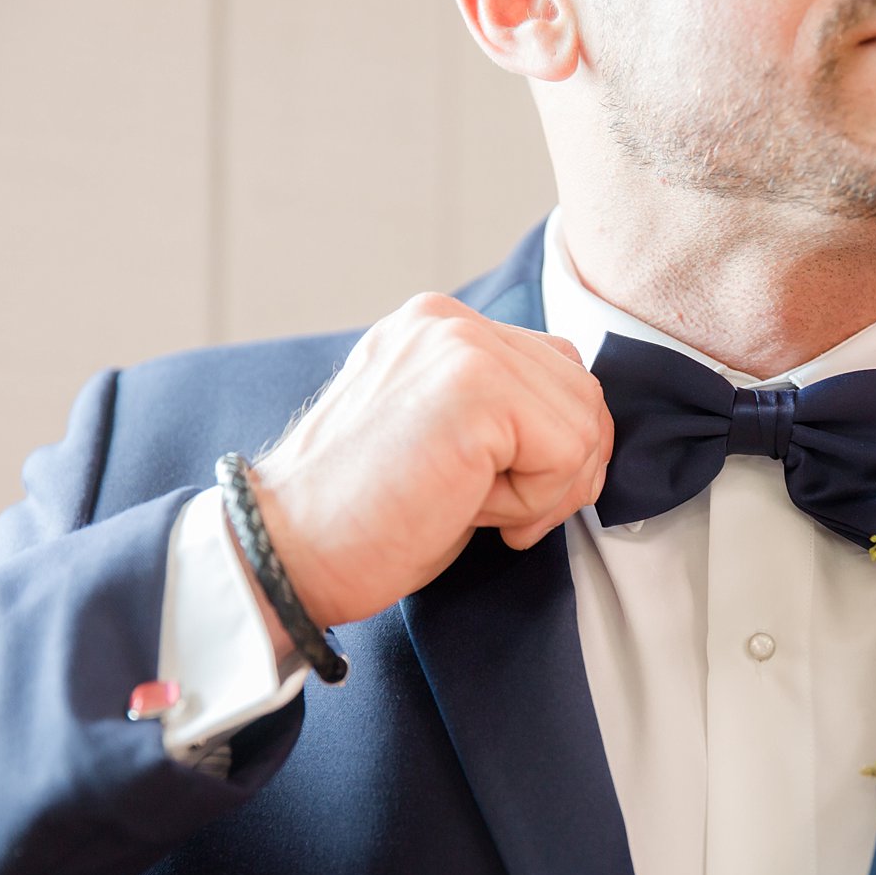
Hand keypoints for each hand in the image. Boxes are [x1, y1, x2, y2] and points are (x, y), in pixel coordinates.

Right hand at [249, 292, 612, 629]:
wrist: (287, 553)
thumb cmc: (363, 517)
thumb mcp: (442, 437)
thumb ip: (501, 409)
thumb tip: (588, 429)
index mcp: (437, 326)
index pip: (555, 368)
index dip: (551, 447)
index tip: (494, 494)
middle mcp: (449, 321)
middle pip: (581, 391)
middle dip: (559, 469)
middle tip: (492, 511)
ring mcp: (462, 346)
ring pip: (583, 422)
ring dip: (544, 488)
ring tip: (469, 504)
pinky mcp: (476, 388)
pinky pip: (568, 452)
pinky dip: (534, 502)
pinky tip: (470, 509)